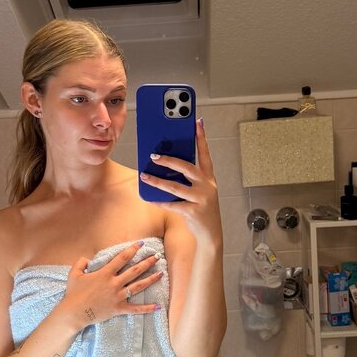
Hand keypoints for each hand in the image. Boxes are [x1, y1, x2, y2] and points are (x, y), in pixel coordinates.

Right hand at [61, 242, 161, 327]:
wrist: (74, 312)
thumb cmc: (73, 293)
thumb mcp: (74, 274)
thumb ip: (81, 263)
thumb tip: (87, 258)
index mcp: (105, 273)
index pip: (122, 258)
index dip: (133, 249)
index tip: (142, 243)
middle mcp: (114, 283)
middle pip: (135, 270)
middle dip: (147, 262)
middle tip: (158, 256)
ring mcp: (118, 296)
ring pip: (138, 286)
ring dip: (151, 279)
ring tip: (162, 273)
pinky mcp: (118, 308)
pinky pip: (135, 309)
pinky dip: (147, 308)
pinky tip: (158, 306)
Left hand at [139, 118, 221, 242]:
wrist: (211, 233)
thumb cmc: (201, 209)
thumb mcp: (199, 191)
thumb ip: (188, 179)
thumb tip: (166, 166)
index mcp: (209, 178)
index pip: (205, 154)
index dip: (201, 138)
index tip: (197, 122)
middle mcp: (207, 186)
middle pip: (187, 168)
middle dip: (170, 160)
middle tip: (154, 155)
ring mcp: (201, 199)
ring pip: (176, 187)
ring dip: (158, 181)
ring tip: (144, 176)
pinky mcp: (193, 212)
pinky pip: (172, 204)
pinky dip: (160, 201)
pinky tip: (150, 198)